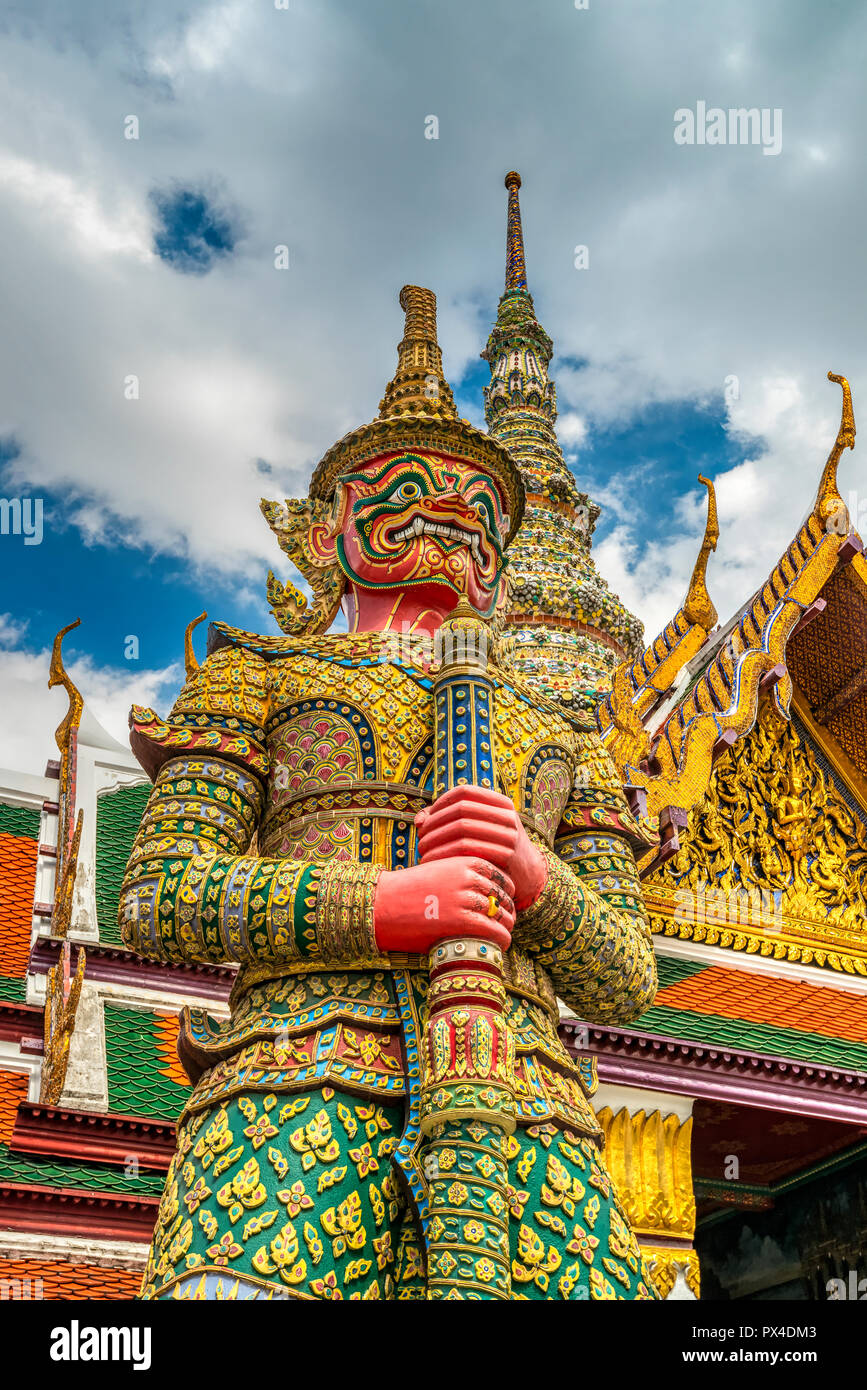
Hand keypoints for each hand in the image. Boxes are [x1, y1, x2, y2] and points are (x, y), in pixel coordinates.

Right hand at [374, 857, 514, 953]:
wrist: (382, 904)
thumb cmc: (409, 889)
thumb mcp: (438, 870)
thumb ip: (462, 875)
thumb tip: (486, 892)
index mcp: (464, 861)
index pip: (501, 876)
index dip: (506, 891)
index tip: (503, 902)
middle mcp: (468, 877)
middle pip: (503, 896)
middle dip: (508, 909)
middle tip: (507, 920)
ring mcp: (465, 899)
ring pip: (502, 914)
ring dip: (507, 926)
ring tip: (505, 934)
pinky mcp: (460, 921)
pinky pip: (494, 931)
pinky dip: (502, 938)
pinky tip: (502, 944)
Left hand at [415, 785, 547, 911]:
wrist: (527, 875)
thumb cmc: (494, 850)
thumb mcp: (479, 830)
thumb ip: (448, 821)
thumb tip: (419, 820)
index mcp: (500, 803)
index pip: (464, 792)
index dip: (441, 802)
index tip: (427, 819)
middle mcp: (507, 815)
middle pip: (461, 810)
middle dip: (435, 823)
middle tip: (420, 838)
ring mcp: (509, 834)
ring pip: (462, 828)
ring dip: (437, 839)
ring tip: (422, 851)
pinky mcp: (506, 854)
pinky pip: (468, 849)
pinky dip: (446, 854)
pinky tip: (434, 862)